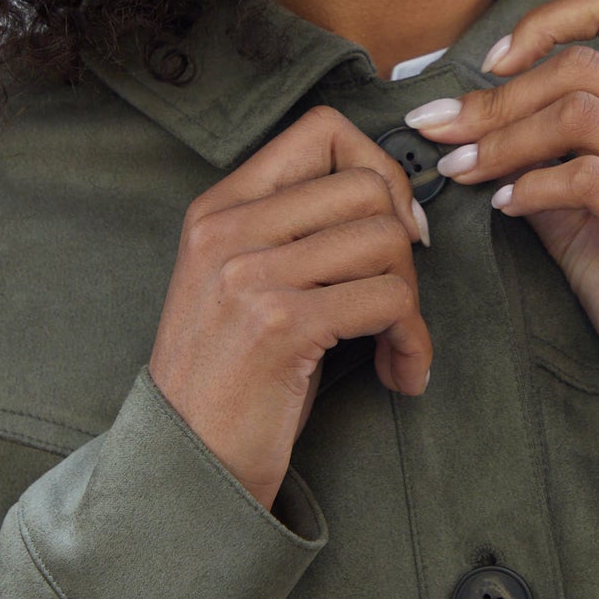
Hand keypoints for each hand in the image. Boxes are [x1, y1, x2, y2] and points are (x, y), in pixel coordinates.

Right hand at [149, 107, 432, 511]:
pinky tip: (398, 374)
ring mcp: (248, 274)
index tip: (389, 225)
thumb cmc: (232, 378)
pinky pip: (388, 301)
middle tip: (396, 295)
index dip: (377, 167)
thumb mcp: (243, 281)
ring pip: (386, 239)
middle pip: (367, 185)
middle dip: (405, 242)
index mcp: (219, 206)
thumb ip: (296, 227)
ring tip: (396, 344)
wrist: (186, 470)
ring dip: (412, 301)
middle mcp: (227, 228)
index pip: (323, 128)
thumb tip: (393, 196)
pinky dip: (412, 342)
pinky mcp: (279, 325)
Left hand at [404, 0, 598, 446]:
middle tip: (439, 130)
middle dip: (495, 98)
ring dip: (503, 141)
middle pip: (581, 68)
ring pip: (583, 116)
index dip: (547, 22)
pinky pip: (594, 181)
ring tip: (461, 169)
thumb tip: (472, 130)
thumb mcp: (594, 217)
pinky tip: (507, 207)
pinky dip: (535, 187)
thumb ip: (548, 165)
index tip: (492, 64)